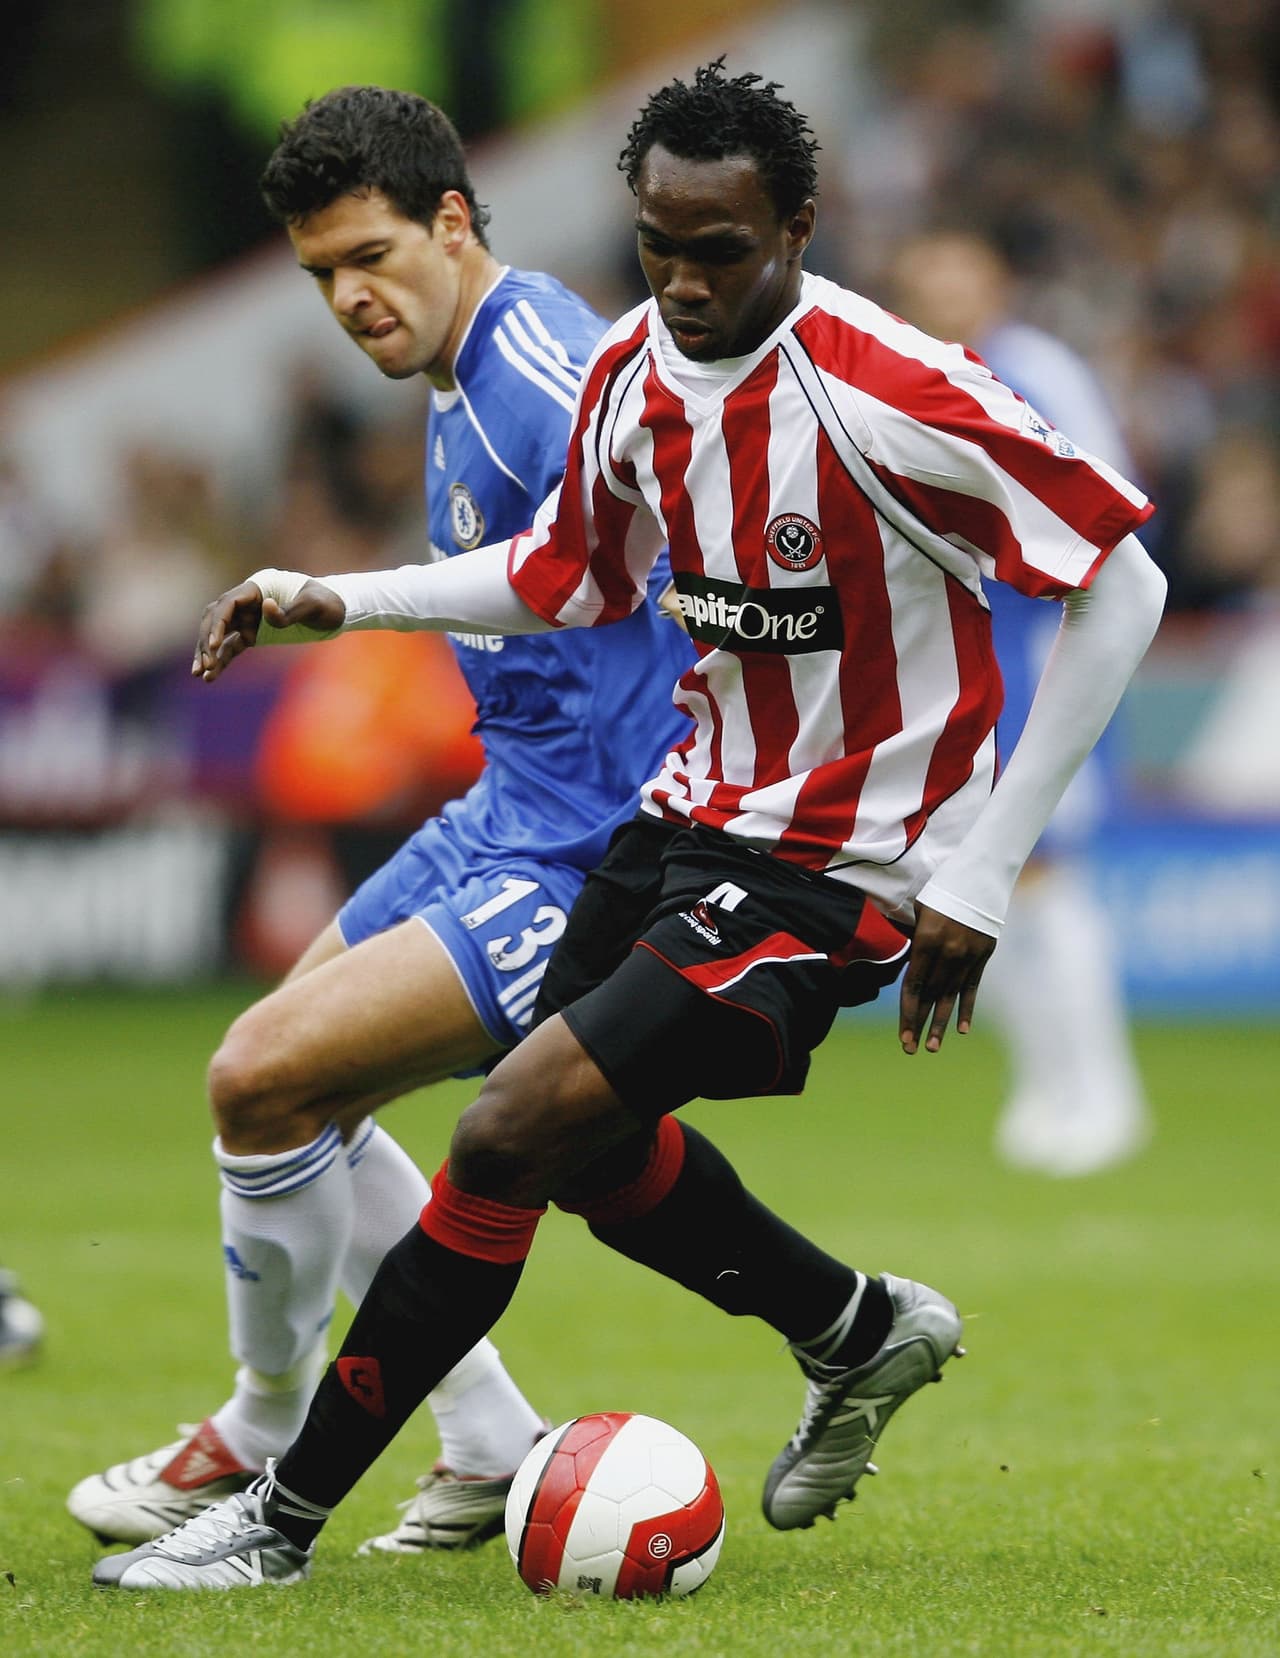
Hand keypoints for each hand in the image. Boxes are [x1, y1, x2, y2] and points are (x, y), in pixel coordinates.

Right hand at [191, 578, 344, 681]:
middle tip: (204, 664)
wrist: (339, 610)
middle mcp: (248, 601)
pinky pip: (232, 647)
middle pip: (216, 619)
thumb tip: (267, 607)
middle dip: (206, 641)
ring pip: (219, 634)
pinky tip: (211, 677)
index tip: (213, 644)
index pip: (228, 604)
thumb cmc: (328, 602)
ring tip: (200, 674)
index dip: (217, 623)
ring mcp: (249, 617)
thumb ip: (290, 610)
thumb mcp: (314, 605)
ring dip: (208, 653)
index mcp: (258, 587)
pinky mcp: (254, 634)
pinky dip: (222, 660)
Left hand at [898, 904, 995, 1054]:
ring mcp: (967, 956)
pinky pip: (972, 987)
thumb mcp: (920, 911)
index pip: (914, 986)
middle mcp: (947, 953)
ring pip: (951, 997)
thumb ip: (915, 942)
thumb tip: (910, 967)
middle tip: (910, 1048)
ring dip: (941, 1023)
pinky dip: (966, 1009)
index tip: (902, 1034)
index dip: (907, 1012)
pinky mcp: (983, 956)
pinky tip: (961, 1029)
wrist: (980, 876)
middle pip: (930, 996)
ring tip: (931, 1047)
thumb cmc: (942, 890)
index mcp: (927, 942)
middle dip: (919, 1023)